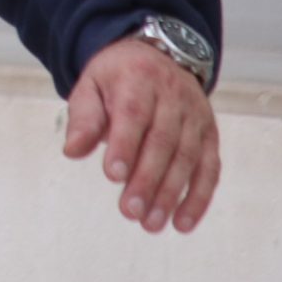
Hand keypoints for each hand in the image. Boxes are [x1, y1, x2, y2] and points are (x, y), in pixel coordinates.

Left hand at [62, 35, 220, 234]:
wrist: (158, 56)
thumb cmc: (117, 79)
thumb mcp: (91, 86)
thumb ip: (83, 118)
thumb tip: (72, 151)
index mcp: (138, 79)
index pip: (133, 114)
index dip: (125, 145)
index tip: (112, 176)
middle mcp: (173, 96)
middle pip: (162, 141)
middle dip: (147, 180)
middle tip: (130, 211)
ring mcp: (195, 116)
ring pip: (187, 157)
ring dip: (171, 194)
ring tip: (151, 224)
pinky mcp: (210, 134)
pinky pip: (209, 168)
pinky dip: (199, 197)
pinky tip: (183, 223)